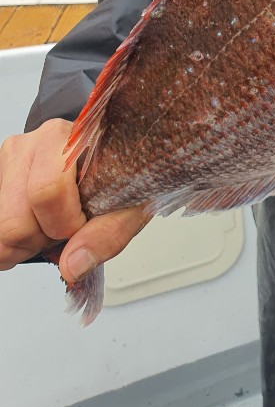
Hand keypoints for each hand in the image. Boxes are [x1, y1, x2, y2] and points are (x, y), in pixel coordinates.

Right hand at [0, 119, 145, 283]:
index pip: (47, 193)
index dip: (64, 225)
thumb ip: (107, 234)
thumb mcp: (130, 205)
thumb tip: (72, 266)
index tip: (81, 225)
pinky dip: (12, 243)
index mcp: (72, 140)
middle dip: (42, 239)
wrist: (107, 161)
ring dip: (26, 242)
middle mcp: (36, 142)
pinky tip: (36, 226)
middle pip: (15, 220)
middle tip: (65, 229)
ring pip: (1, 229)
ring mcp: (11, 159)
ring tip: (51, 225)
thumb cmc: (117, 178)